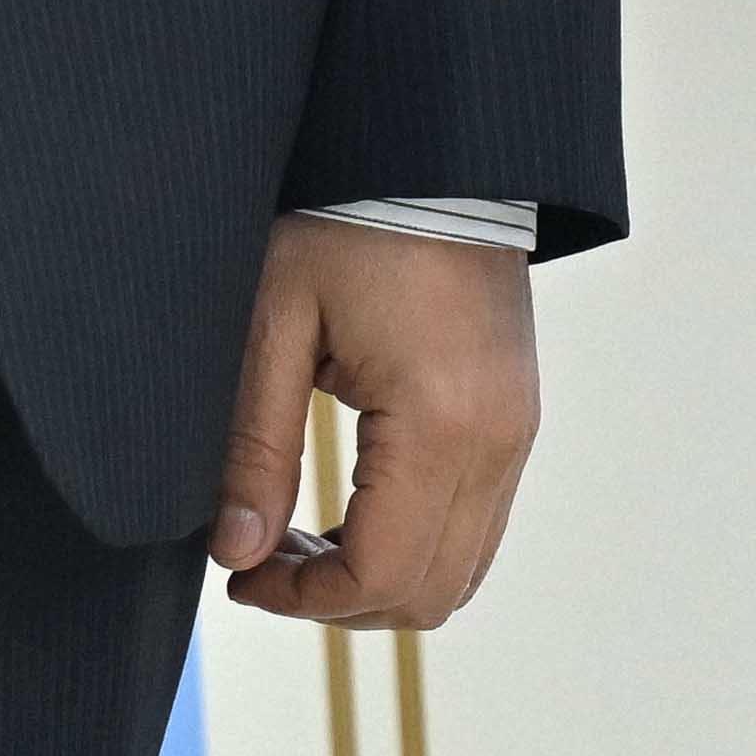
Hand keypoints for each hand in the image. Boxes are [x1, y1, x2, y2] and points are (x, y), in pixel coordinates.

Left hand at [211, 215, 544, 628]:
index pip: (382, 575)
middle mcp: (497, 441)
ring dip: (380, 577)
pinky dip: (415, 543)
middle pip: (428, 595)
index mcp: (440, 422)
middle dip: (338, 602)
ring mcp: (518, 433)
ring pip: (460, 572)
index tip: (242, 578)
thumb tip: (237, 553)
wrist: (436, 154)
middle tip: (265, 559)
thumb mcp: (277, 323)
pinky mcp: (518, 420)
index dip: (302, 601)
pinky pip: (477, 526)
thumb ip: (254, 448)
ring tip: (303, 534)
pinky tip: (353, 506)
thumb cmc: (349, 222)